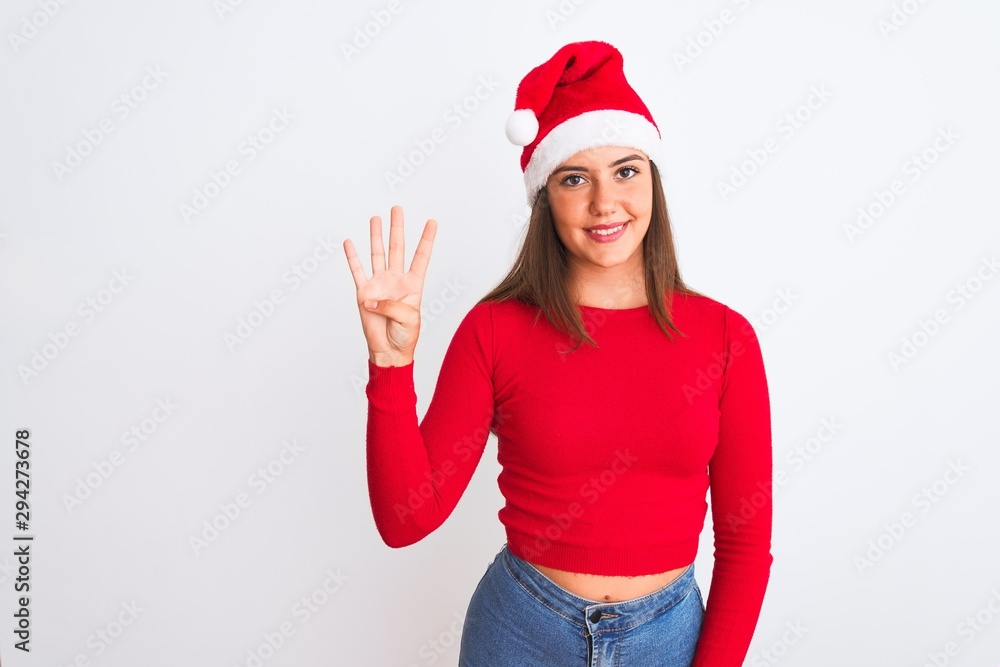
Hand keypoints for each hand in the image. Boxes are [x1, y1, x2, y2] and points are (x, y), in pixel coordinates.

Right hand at [343, 205, 436, 365]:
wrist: (389, 349)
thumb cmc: (405, 335)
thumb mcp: (408, 319)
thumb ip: (392, 306)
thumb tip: (371, 298)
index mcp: (413, 284)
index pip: (421, 256)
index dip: (427, 239)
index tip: (432, 222)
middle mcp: (396, 280)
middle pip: (397, 248)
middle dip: (397, 228)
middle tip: (397, 209)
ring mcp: (379, 284)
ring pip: (377, 254)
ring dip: (376, 236)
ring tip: (376, 218)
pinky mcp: (364, 293)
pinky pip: (357, 271)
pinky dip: (352, 257)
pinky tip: (349, 242)